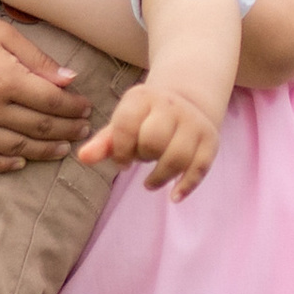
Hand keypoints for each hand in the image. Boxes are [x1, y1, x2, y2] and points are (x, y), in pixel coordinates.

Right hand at [0, 0, 92, 172]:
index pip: (52, 102)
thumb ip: (38, 59)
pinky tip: (20, 161)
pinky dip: (4, 163)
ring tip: (61, 150)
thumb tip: (71, 81)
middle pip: (39, 127)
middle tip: (82, 131)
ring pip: (15, 147)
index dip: (74, 108)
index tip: (86, 109)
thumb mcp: (4, 33)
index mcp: (6, 79)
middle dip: (66, 130)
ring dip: (43, 151)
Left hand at [78, 77, 221, 199]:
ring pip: (177, 157)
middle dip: (143, 156)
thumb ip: (103, 142)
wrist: (187, 100)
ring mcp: (193, 122)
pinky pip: (200, 167)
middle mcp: (171, 105)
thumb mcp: (123, 123)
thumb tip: (83, 157)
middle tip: (142, 158)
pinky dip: (186, 186)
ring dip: (160, 176)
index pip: (126, 125)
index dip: (120, 149)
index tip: (122, 159)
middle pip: (153, 141)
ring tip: (151, 182)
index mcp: (143, 97)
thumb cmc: (146, 118)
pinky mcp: (210, 139)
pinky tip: (174, 196)